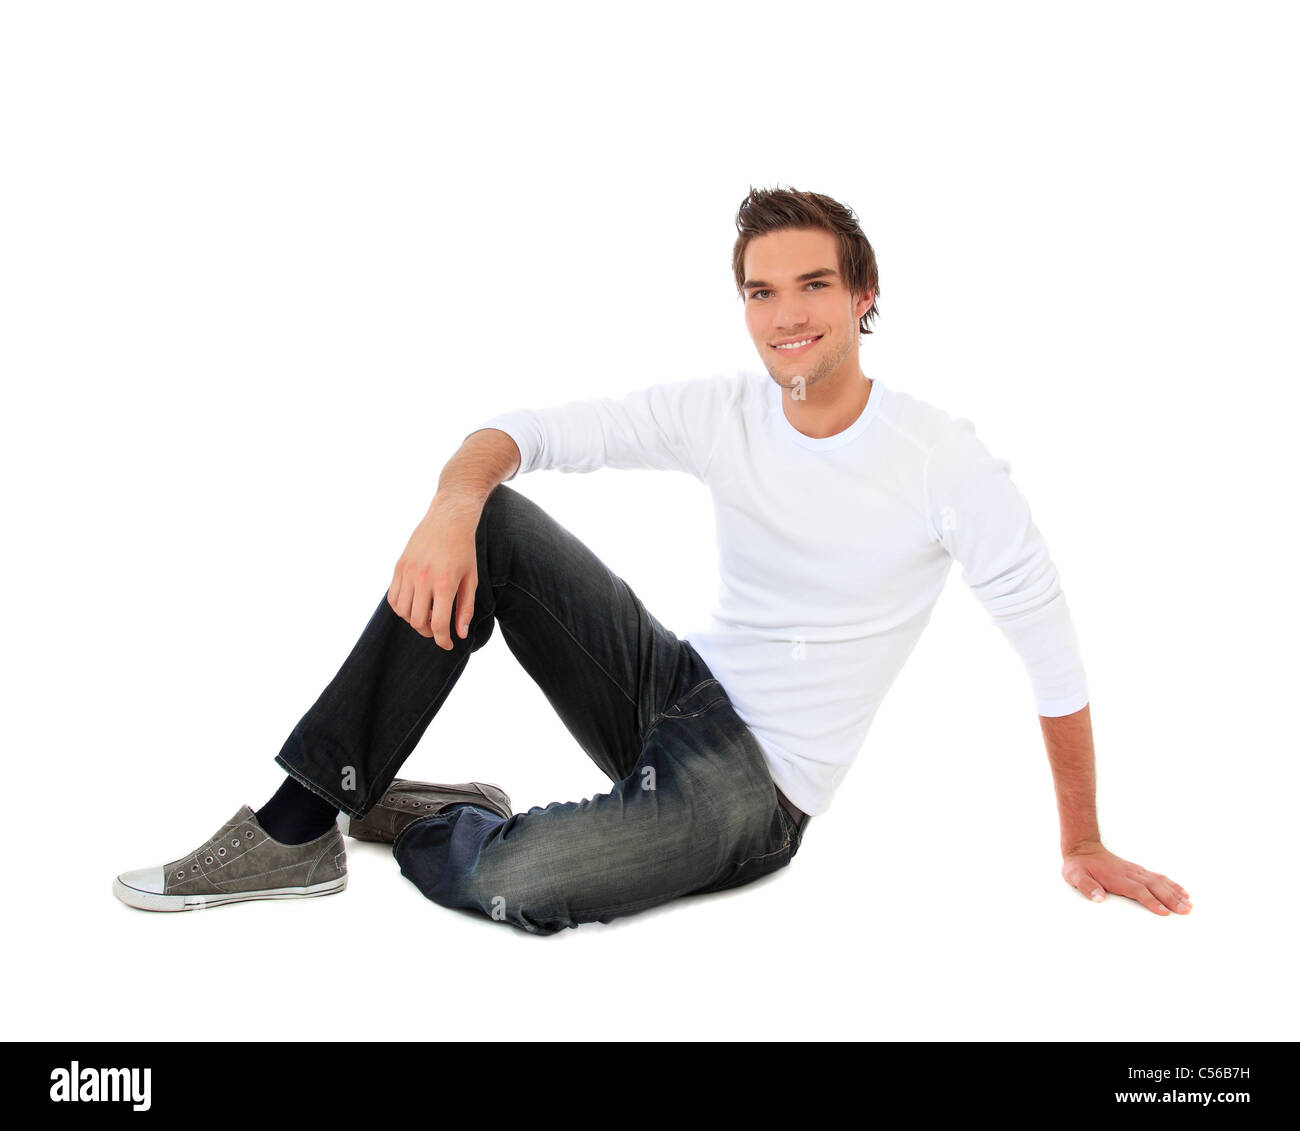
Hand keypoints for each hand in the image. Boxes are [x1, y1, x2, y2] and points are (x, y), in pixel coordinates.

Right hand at [388, 491, 482, 648]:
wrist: (448, 519)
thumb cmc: (463, 550)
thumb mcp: (470, 580)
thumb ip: (465, 608)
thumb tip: (460, 634)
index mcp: (444, 584)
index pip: (437, 624)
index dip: (442, 640)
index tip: (448, 644)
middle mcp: (423, 579)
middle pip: (417, 621)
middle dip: (428, 632)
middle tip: (438, 630)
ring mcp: (408, 572)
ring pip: (402, 612)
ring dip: (413, 621)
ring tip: (426, 615)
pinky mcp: (399, 567)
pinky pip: (393, 597)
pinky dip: (401, 608)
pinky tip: (414, 605)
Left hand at [1061, 841, 1192, 915]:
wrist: (1082, 848)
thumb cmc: (1078, 866)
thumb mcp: (1075, 876)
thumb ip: (1086, 887)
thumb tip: (1099, 898)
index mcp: (1117, 878)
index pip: (1138, 891)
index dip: (1151, 901)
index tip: (1164, 912)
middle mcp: (1130, 874)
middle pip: (1154, 887)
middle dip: (1171, 899)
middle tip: (1186, 911)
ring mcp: (1135, 871)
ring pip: (1159, 882)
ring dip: (1175, 893)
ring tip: (1189, 904)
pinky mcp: (1137, 870)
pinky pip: (1158, 877)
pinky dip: (1172, 884)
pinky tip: (1182, 891)